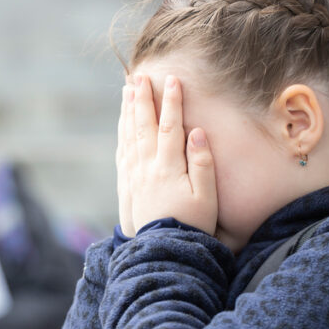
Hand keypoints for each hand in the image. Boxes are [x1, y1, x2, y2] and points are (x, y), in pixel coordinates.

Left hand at [117, 74, 216, 234]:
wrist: (162, 251)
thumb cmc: (191, 225)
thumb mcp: (206, 197)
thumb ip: (202, 163)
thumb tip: (197, 131)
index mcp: (168, 166)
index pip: (170, 126)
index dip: (172, 101)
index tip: (173, 79)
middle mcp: (147, 167)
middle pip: (144, 125)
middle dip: (142, 98)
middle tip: (140, 76)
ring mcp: (134, 175)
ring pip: (129, 135)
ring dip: (128, 111)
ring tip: (127, 90)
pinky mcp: (127, 185)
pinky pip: (122, 152)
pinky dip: (122, 133)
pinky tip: (123, 124)